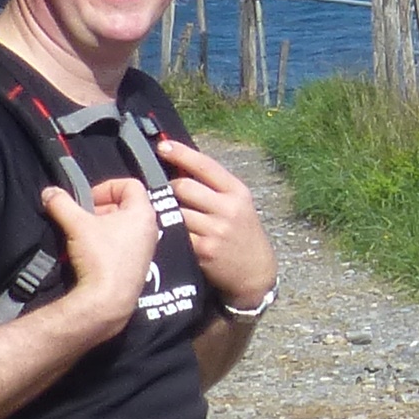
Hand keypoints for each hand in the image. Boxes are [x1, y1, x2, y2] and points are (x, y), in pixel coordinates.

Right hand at [46, 174, 165, 324]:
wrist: (107, 301)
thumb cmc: (99, 258)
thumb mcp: (76, 224)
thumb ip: (61, 203)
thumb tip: (50, 192)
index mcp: (143, 213)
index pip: (130, 185)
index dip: (106, 186)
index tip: (88, 200)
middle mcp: (150, 229)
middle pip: (124, 205)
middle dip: (99, 208)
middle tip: (81, 218)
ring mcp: (146, 249)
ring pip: (121, 227)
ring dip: (99, 227)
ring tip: (81, 237)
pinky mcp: (137, 266)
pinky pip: (121, 246)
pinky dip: (104, 244)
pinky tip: (87, 254)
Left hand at [155, 134, 274, 305]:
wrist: (256, 272)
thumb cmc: (243, 234)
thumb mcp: (239, 204)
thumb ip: (215, 187)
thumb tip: (180, 166)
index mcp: (237, 192)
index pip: (205, 165)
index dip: (181, 153)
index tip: (162, 146)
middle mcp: (228, 208)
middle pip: (183, 187)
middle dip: (170, 189)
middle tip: (167, 195)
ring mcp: (216, 229)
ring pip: (176, 211)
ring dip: (168, 212)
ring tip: (170, 216)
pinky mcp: (204, 249)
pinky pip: (176, 233)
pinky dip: (171, 232)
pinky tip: (173, 235)